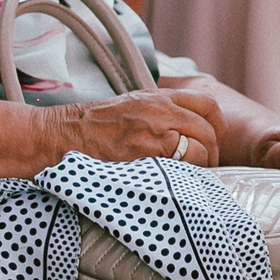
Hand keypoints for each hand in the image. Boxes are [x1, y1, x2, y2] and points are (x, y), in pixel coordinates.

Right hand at [57, 88, 223, 166]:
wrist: (62, 135)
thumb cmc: (92, 126)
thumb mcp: (130, 105)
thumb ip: (158, 112)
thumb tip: (183, 130)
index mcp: (158, 96)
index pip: (206, 104)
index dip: (217, 124)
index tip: (215, 139)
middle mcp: (161, 110)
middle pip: (207, 130)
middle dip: (213, 151)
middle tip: (207, 167)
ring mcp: (155, 131)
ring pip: (200, 148)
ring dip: (202, 166)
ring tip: (193, 177)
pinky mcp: (148, 153)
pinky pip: (184, 163)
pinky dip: (187, 175)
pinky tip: (177, 182)